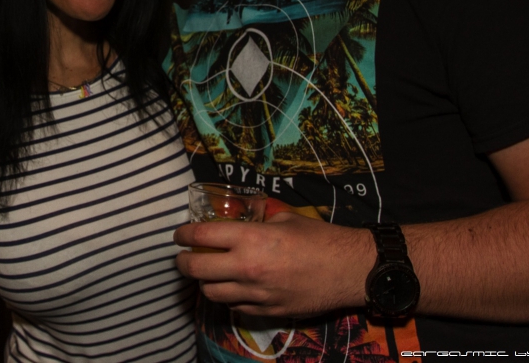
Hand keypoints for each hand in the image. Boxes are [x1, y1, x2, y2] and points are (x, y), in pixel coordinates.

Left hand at [173, 211, 375, 317]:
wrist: (348, 269)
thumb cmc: (319, 238)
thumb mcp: (284, 218)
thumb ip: (256, 220)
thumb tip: (238, 217)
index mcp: (249, 239)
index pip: (200, 236)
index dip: (183, 234)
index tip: (180, 234)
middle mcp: (247, 268)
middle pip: (196, 269)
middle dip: (183, 262)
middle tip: (184, 256)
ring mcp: (255, 294)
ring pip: (211, 293)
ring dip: (204, 282)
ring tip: (208, 273)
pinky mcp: (267, 311)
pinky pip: (235, 306)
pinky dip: (229, 297)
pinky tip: (233, 288)